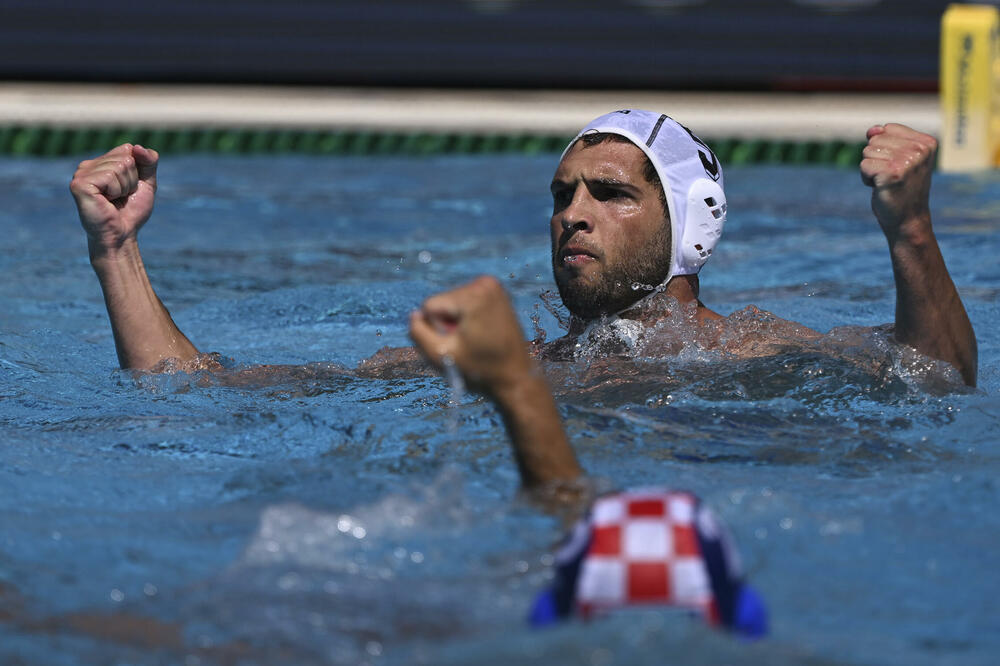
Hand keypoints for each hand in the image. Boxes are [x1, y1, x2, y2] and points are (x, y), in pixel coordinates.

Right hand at [69, 144, 158, 254]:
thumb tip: (136, 146)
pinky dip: (116, 191)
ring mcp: (81, 173)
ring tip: (114, 200)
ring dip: (124, 187)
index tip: (129, 189)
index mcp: (100, 163)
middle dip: (131, 181)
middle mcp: (88, 165)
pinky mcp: (79, 183)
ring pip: (119, 166)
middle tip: (121, 198)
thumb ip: (149, 161)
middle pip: (126, 158)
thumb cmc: (131, 212)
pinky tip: (106, 201)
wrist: (122, 235)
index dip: (137, 171)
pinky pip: (110, 176)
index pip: (128, 149)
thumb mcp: (146, 183)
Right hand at [409, 276, 532, 397]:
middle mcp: (484, 282)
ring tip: (476, 336)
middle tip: (469, 340)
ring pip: (452, 300)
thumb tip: (415, 315)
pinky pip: (464, 300)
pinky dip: (467, 315)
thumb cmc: (481, 367)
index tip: (458, 340)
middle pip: (442, 300)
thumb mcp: (442, 355)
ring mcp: (492, 284)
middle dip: (448, 321)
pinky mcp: (495, 289)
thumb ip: (419, 333)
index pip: (430, 306)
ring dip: (457, 319)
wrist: (516, 372)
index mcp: (473, 295)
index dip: (437, 327)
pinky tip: (481, 329)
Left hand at [860, 124, 935, 241]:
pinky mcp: (892, 173)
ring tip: (887, 182)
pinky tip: (881, 187)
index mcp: (927, 142)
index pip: (887, 128)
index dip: (884, 148)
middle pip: (875, 140)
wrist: (907, 219)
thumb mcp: (897, 158)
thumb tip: (872, 130)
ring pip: (867, 152)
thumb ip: (885, 138)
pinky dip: (866, 179)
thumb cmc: (901, 187)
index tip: (898, 166)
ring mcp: (907, 161)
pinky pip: (864, 166)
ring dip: (871, 169)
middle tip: (891, 176)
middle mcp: (920, 149)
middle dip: (876, 159)